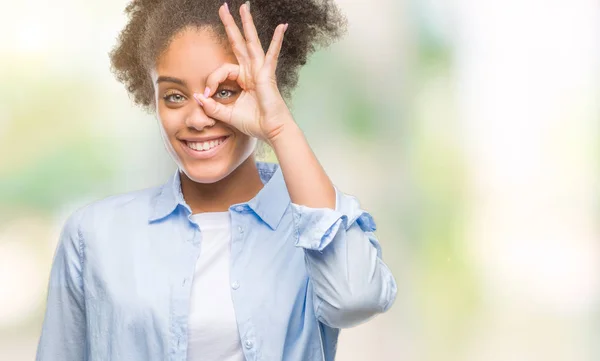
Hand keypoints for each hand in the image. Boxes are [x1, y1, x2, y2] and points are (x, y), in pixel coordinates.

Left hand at [193, 2, 292, 142]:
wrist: (271, 131)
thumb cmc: (254, 123)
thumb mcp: (227, 115)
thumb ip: (212, 106)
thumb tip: (197, 96)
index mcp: (244, 79)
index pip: (223, 70)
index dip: (212, 79)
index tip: (207, 93)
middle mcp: (252, 72)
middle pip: (238, 43)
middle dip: (230, 25)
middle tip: (223, 7)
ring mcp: (260, 71)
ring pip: (251, 43)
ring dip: (247, 24)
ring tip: (243, 7)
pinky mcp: (267, 75)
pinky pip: (272, 54)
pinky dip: (277, 41)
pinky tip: (282, 26)